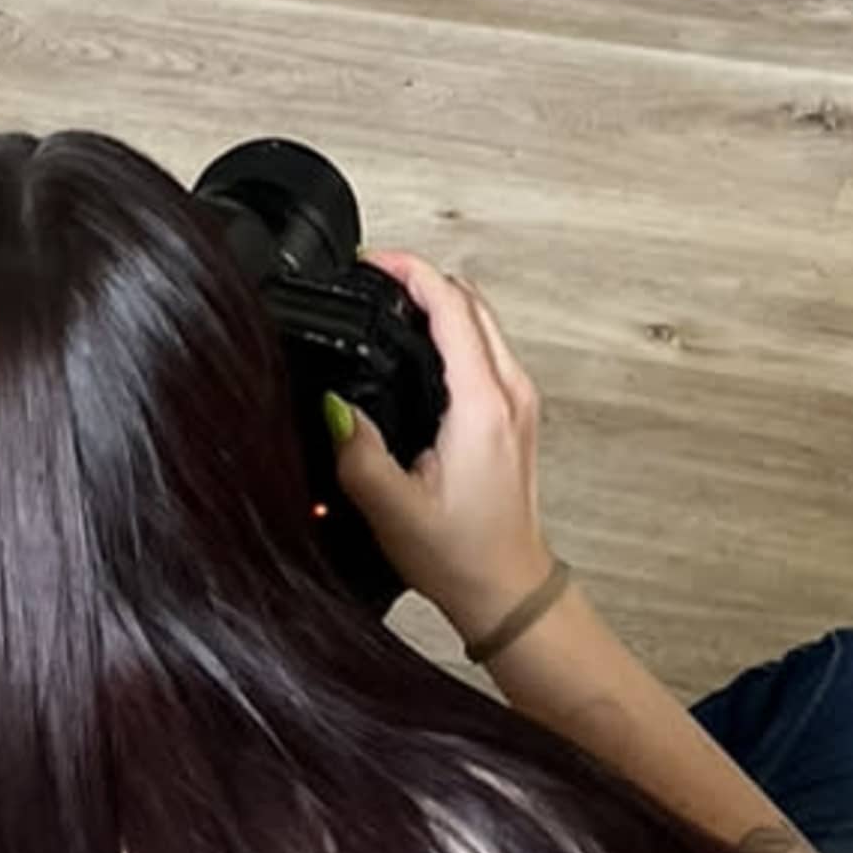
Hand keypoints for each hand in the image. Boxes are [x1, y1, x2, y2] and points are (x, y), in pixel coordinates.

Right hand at [331, 248, 557, 643]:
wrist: (507, 591)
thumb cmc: (462, 556)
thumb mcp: (392, 508)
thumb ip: (356, 452)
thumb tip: (333, 403)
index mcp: (482, 405)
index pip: (452, 307)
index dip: (410, 272)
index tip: (373, 261)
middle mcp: (511, 393)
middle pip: (473, 301)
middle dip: (423, 278)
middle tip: (376, 276)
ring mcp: (520, 402)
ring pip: (483, 322)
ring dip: (441, 303)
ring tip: (393, 304)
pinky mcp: (517, 415)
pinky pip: (488, 348)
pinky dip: (454, 330)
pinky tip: (421, 346)